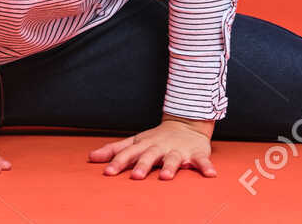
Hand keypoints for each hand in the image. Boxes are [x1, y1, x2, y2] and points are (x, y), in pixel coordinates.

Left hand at [89, 116, 217, 179]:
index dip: (118, 162)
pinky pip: (202, 161)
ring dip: (171, 167)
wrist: (187, 124)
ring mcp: (179, 150)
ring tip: (166, 177)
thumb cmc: (156, 138)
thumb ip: (115, 150)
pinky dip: (206, 167)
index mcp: (145, 145)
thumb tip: (91, 158)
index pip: (129, 153)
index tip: (107, 172)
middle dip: (142, 165)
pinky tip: (210, 175)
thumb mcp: (135, 141)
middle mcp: (160, 147)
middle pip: (150, 156)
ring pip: (174, 159)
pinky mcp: (196, 154)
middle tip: (135, 176)